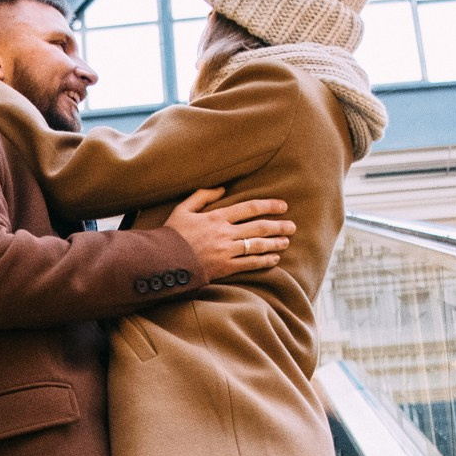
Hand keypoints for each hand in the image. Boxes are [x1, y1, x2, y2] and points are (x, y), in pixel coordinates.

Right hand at [163, 188, 294, 282]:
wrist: (163, 260)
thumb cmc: (172, 234)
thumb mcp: (183, 208)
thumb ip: (202, 195)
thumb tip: (222, 188)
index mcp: (216, 217)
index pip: (249, 208)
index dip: (268, 206)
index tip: (283, 206)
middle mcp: (225, 233)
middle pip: (258, 227)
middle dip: (278, 226)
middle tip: (292, 226)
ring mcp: (226, 251)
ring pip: (257, 246)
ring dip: (274, 243)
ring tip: (286, 241)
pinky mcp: (224, 268)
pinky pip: (249, 264)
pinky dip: (263, 261)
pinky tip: (274, 259)